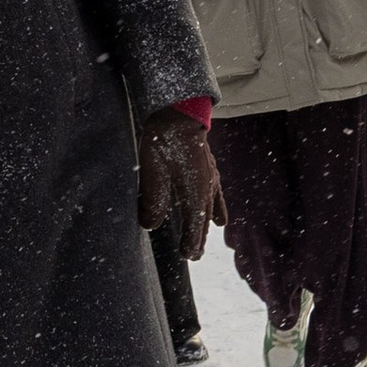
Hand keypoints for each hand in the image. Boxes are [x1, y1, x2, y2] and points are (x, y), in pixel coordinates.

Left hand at [137, 108, 224, 260]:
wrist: (181, 112)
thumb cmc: (166, 140)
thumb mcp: (153, 172)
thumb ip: (152, 201)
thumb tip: (149, 225)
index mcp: (196, 192)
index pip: (194, 225)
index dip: (191, 242)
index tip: (188, 255)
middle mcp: (207, 188)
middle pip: (204, 219)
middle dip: (199, 236)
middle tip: (194, 254)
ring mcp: (210, 177)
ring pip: (210, 206)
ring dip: (207, 222)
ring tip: (212, 233)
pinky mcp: (207, 167)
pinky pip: (215, 193)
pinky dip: (216, 205)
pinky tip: (218, 211)